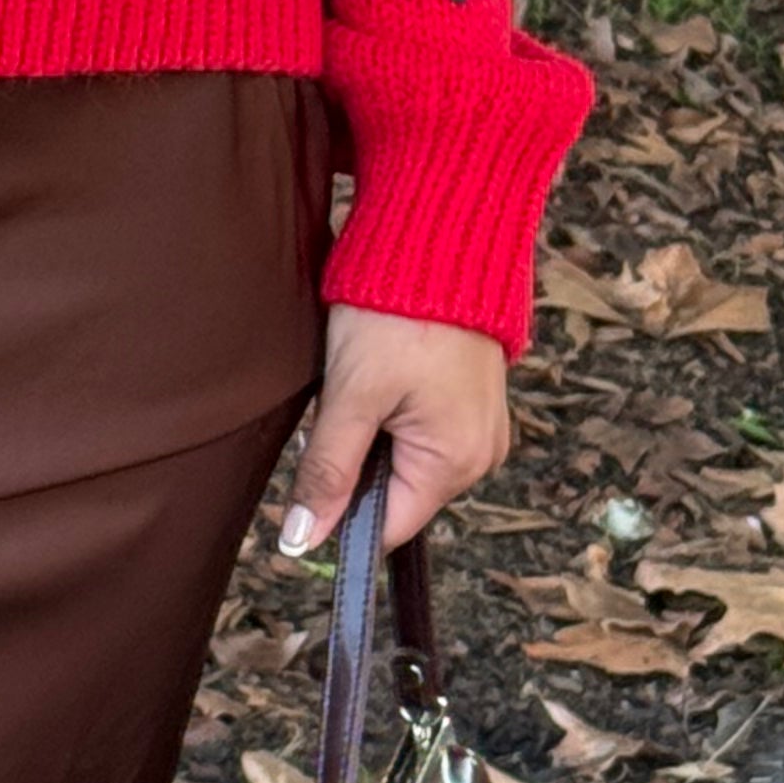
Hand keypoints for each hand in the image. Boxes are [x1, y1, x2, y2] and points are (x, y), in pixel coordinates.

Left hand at [276, 304, 509, 561]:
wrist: (443, 243)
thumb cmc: (396, 315)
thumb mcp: (351, 396)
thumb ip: (328, 472)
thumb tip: (303, 540)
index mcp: (455, 462)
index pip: (386, 527)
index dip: (339, 515)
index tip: (308, 479)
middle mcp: (479, 456)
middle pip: (395, 495)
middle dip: (355, 466)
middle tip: (339, 409)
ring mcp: (480, 429)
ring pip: (403, 463)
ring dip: (371, 438)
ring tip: (363, 386)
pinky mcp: (472, 404)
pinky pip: (422, 433)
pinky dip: (391, 418)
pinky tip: (382, 380)